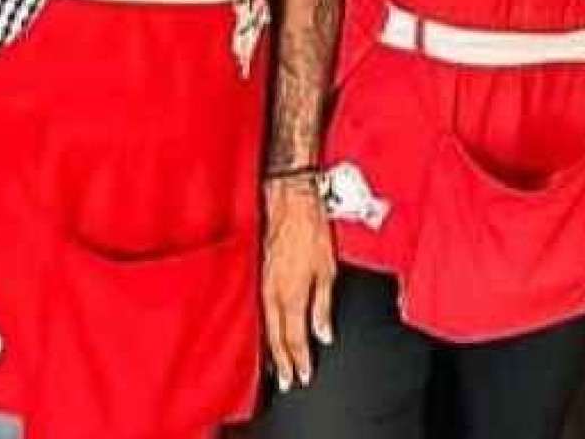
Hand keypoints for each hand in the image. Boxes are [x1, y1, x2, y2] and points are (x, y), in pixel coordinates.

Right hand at [262, 176, 335, 392]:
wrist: (289, 203)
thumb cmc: (310, 231)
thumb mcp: (327, 271)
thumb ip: (323, 306)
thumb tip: (323, 334)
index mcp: (292, 295)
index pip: (295, 338)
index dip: (299, 360)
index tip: (302, 376)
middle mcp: (273, 295)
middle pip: (276, 338)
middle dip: (282, 362)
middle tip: (286, 382)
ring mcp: (261, 286)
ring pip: (265, 327)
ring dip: (271, 349)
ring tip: (275, 368)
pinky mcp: (257, 277)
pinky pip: (259, 311)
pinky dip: (263, 329)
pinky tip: (265, 335)